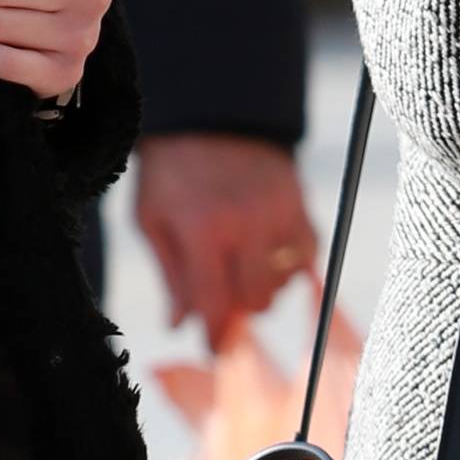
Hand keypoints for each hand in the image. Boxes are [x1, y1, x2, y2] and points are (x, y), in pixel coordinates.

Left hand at [136, 135, 316, 348]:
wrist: (206, 112)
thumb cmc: (170, 171)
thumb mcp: (152, 219)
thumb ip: (170, 274)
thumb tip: (181, 325)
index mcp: (202, 229)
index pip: (216, 305)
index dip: (216, 335)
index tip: (215, 347)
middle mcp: (246, 223)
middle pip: (256, 302)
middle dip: (238, 309)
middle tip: (223, 299)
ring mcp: (278, 212)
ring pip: (283, 283)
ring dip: (262, 287)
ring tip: (240, 267)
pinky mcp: (299, 202)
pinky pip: (307, 256)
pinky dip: (289, 264)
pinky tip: (266, 253)